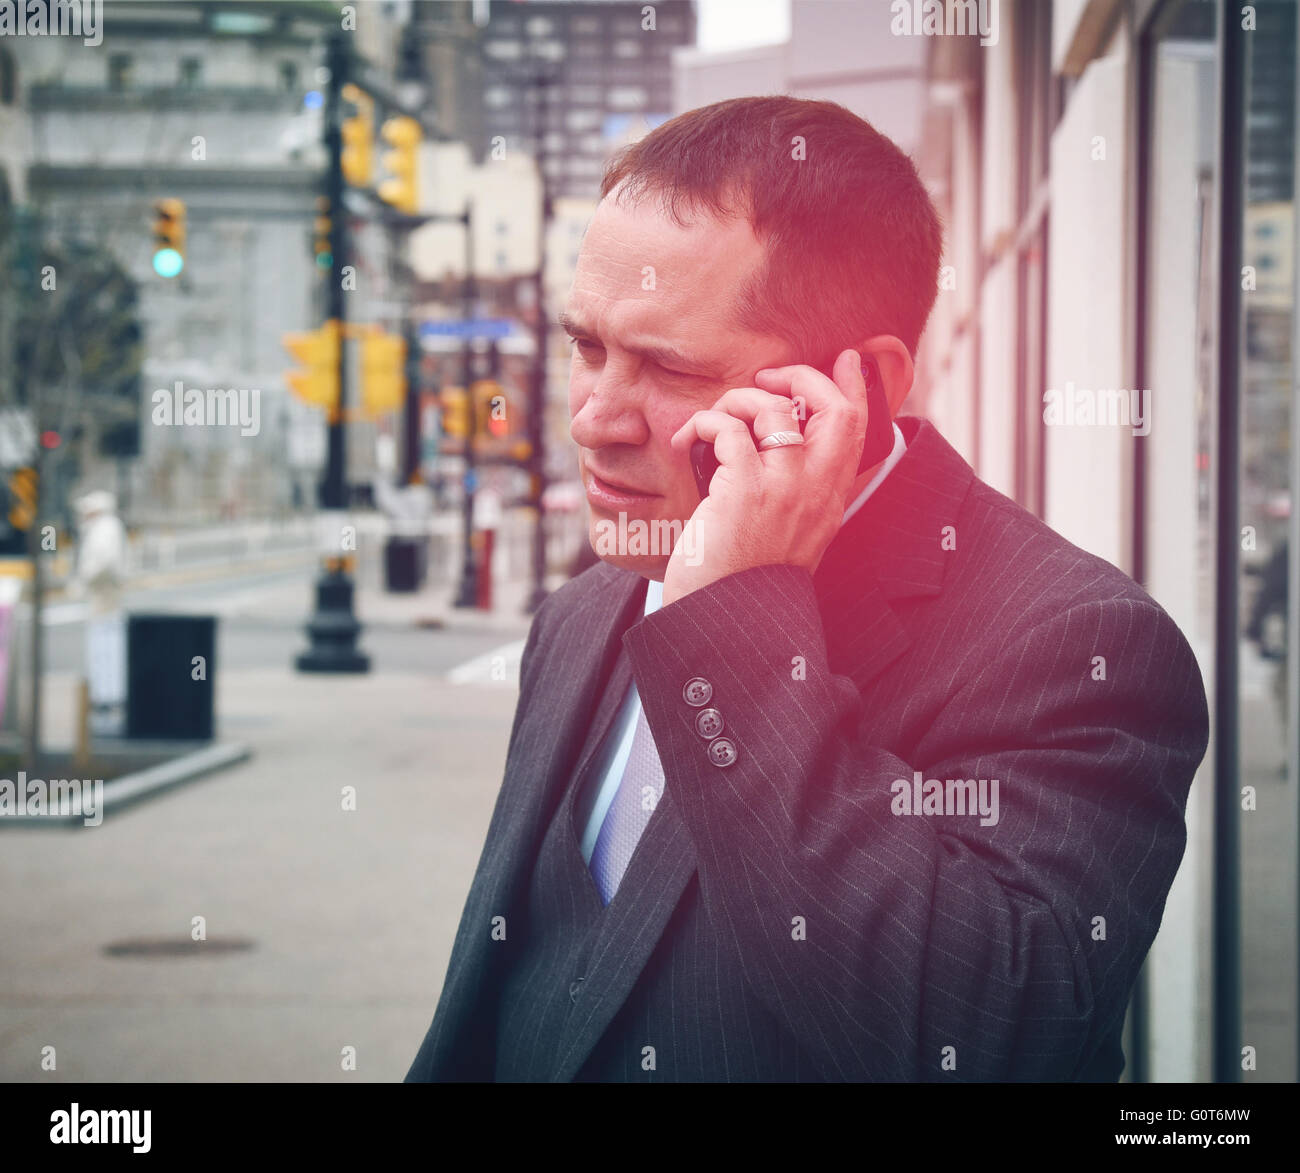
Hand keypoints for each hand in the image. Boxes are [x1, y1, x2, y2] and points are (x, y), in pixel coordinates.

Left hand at [661, 348, 869, 605]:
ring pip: (775, 408)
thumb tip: (778, 446)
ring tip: (714, 420)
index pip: (860, 429)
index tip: (842, 359)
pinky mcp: (745, 489)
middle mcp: (816, 491)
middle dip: (803, 377)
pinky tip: (687, 441)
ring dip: (738, 400)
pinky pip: (729, 428)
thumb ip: (796, 493)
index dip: (854, 386)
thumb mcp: (788, 535)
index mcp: (830, 500)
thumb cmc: (743, 578)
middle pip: (834, 407)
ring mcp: (784, 488)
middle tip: (769, 380)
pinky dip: (706, 422)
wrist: (723, 620)